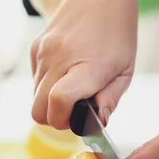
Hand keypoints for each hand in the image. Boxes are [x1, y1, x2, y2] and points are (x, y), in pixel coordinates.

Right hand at [30, 0, 137, 128]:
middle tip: (73, 110)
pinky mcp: (35, 48)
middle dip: (54, 118)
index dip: (63, 120)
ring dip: (49, 102)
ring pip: (34, 98)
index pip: (59, 102)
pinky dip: (45, 86)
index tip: (76, 118)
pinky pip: (34, 81)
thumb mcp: (125, 70)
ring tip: (71, 89)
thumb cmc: (116, 33)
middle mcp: (59, 59)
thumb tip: (97, 124)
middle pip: (38, 111)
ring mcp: (43, 53)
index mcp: (87, 66)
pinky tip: (64, 73)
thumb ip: (110, 100)